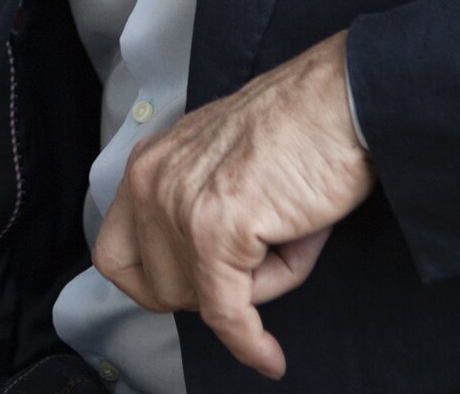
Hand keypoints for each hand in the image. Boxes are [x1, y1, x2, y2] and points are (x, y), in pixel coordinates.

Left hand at [91, 32, 373, 379]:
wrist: (343, 101)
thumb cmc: (302, 132)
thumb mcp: (226, 168)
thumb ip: (199, 215)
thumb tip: (210, 288)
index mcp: (149, 163)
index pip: (116, 255)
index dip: (153, 285)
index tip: (194, 292)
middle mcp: (151, 180)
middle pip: (160, 287)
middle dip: (215, 286)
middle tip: (268, 247)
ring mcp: (180, 205)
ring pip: (200, 299)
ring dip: (251, 288)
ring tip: (289, 236)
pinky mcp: (218, 228)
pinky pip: (226, 312)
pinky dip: (248, 341)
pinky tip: (269, 356)